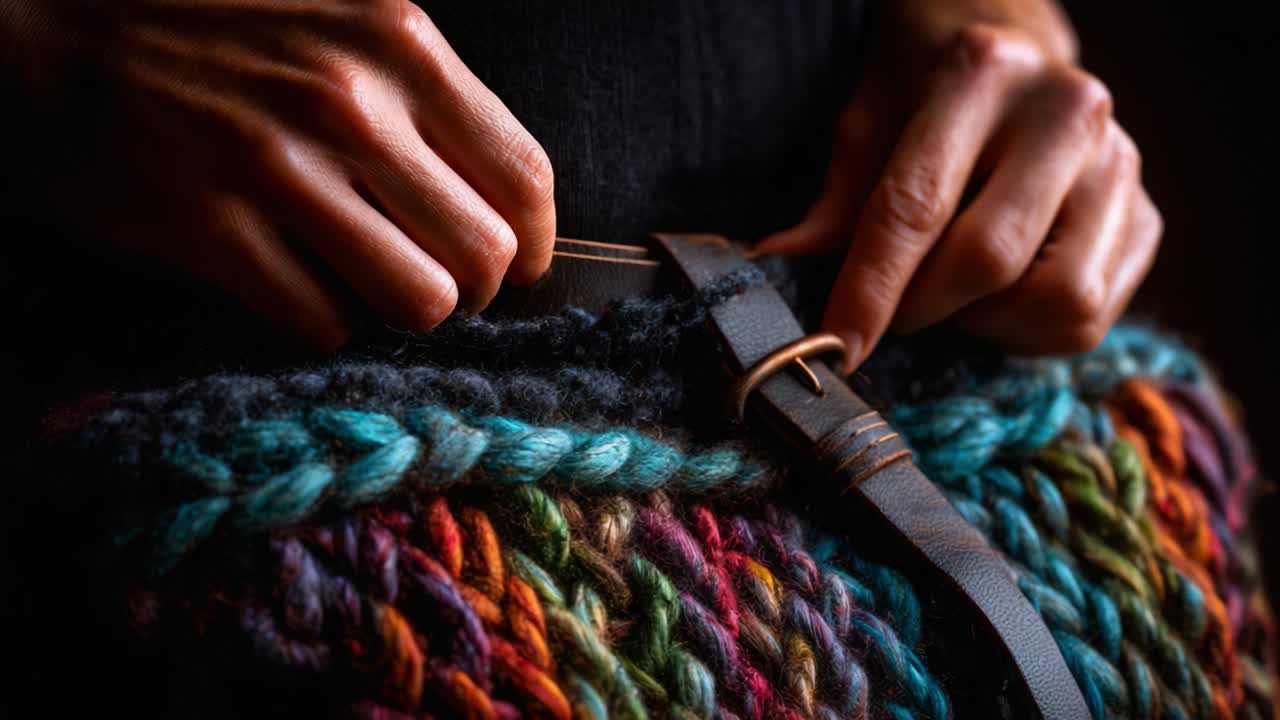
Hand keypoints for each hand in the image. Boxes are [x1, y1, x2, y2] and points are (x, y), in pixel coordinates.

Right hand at [8, 0, 554, 348]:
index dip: (533, 244)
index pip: (525, 176)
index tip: (516, 268)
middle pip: (485, 254)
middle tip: (435, 283)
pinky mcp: (211, 227)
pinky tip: (297, 290)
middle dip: (473, 289)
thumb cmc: (210, 30)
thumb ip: (422, 96)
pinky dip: (324, 324)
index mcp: (399, 44)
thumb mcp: (338, 21)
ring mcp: (280, 167)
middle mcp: (353, 103)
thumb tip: (498, 200)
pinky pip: (323, 323)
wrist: (48, 27)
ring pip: (420, 301)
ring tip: (371, 291)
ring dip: (404, 313)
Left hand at [754, 0, 1159, 371]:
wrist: (1017, 56)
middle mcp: (1068, 111)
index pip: (916, 206)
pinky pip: (1090, 316)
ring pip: (1054, 300)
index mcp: (983, 75)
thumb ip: (834, 207)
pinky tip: (1004, 293)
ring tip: (958, 290)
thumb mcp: (867, 127)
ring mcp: (1122, 164)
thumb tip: (776, 270)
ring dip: (986, 321)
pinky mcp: (1149, 216)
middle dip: (923, 308)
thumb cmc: (926, 94)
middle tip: (896, 309)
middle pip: (988, 259)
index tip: (837, 345)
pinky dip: (1030, 329)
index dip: (870, 288)